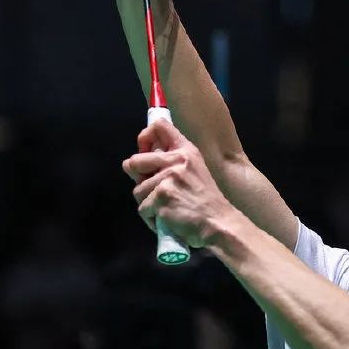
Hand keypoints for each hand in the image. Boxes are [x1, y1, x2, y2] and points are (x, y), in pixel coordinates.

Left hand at [123, 120, 242, 248]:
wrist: (217, 223)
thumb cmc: (205, 201)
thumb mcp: (193, 170)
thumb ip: (170, 162)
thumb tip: (131, 163)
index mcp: (186, 150)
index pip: (159, 126)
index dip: (145, 138)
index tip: (145, 153)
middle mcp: (177, 160)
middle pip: (135, 160)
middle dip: (139, 178)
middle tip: (154, 190)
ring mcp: (168, 178)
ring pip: (137, 189)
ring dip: (147, 203)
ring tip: (166, 208)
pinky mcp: (160, 197)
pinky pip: (142, 208)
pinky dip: (151, 218)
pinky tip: (166, 219)